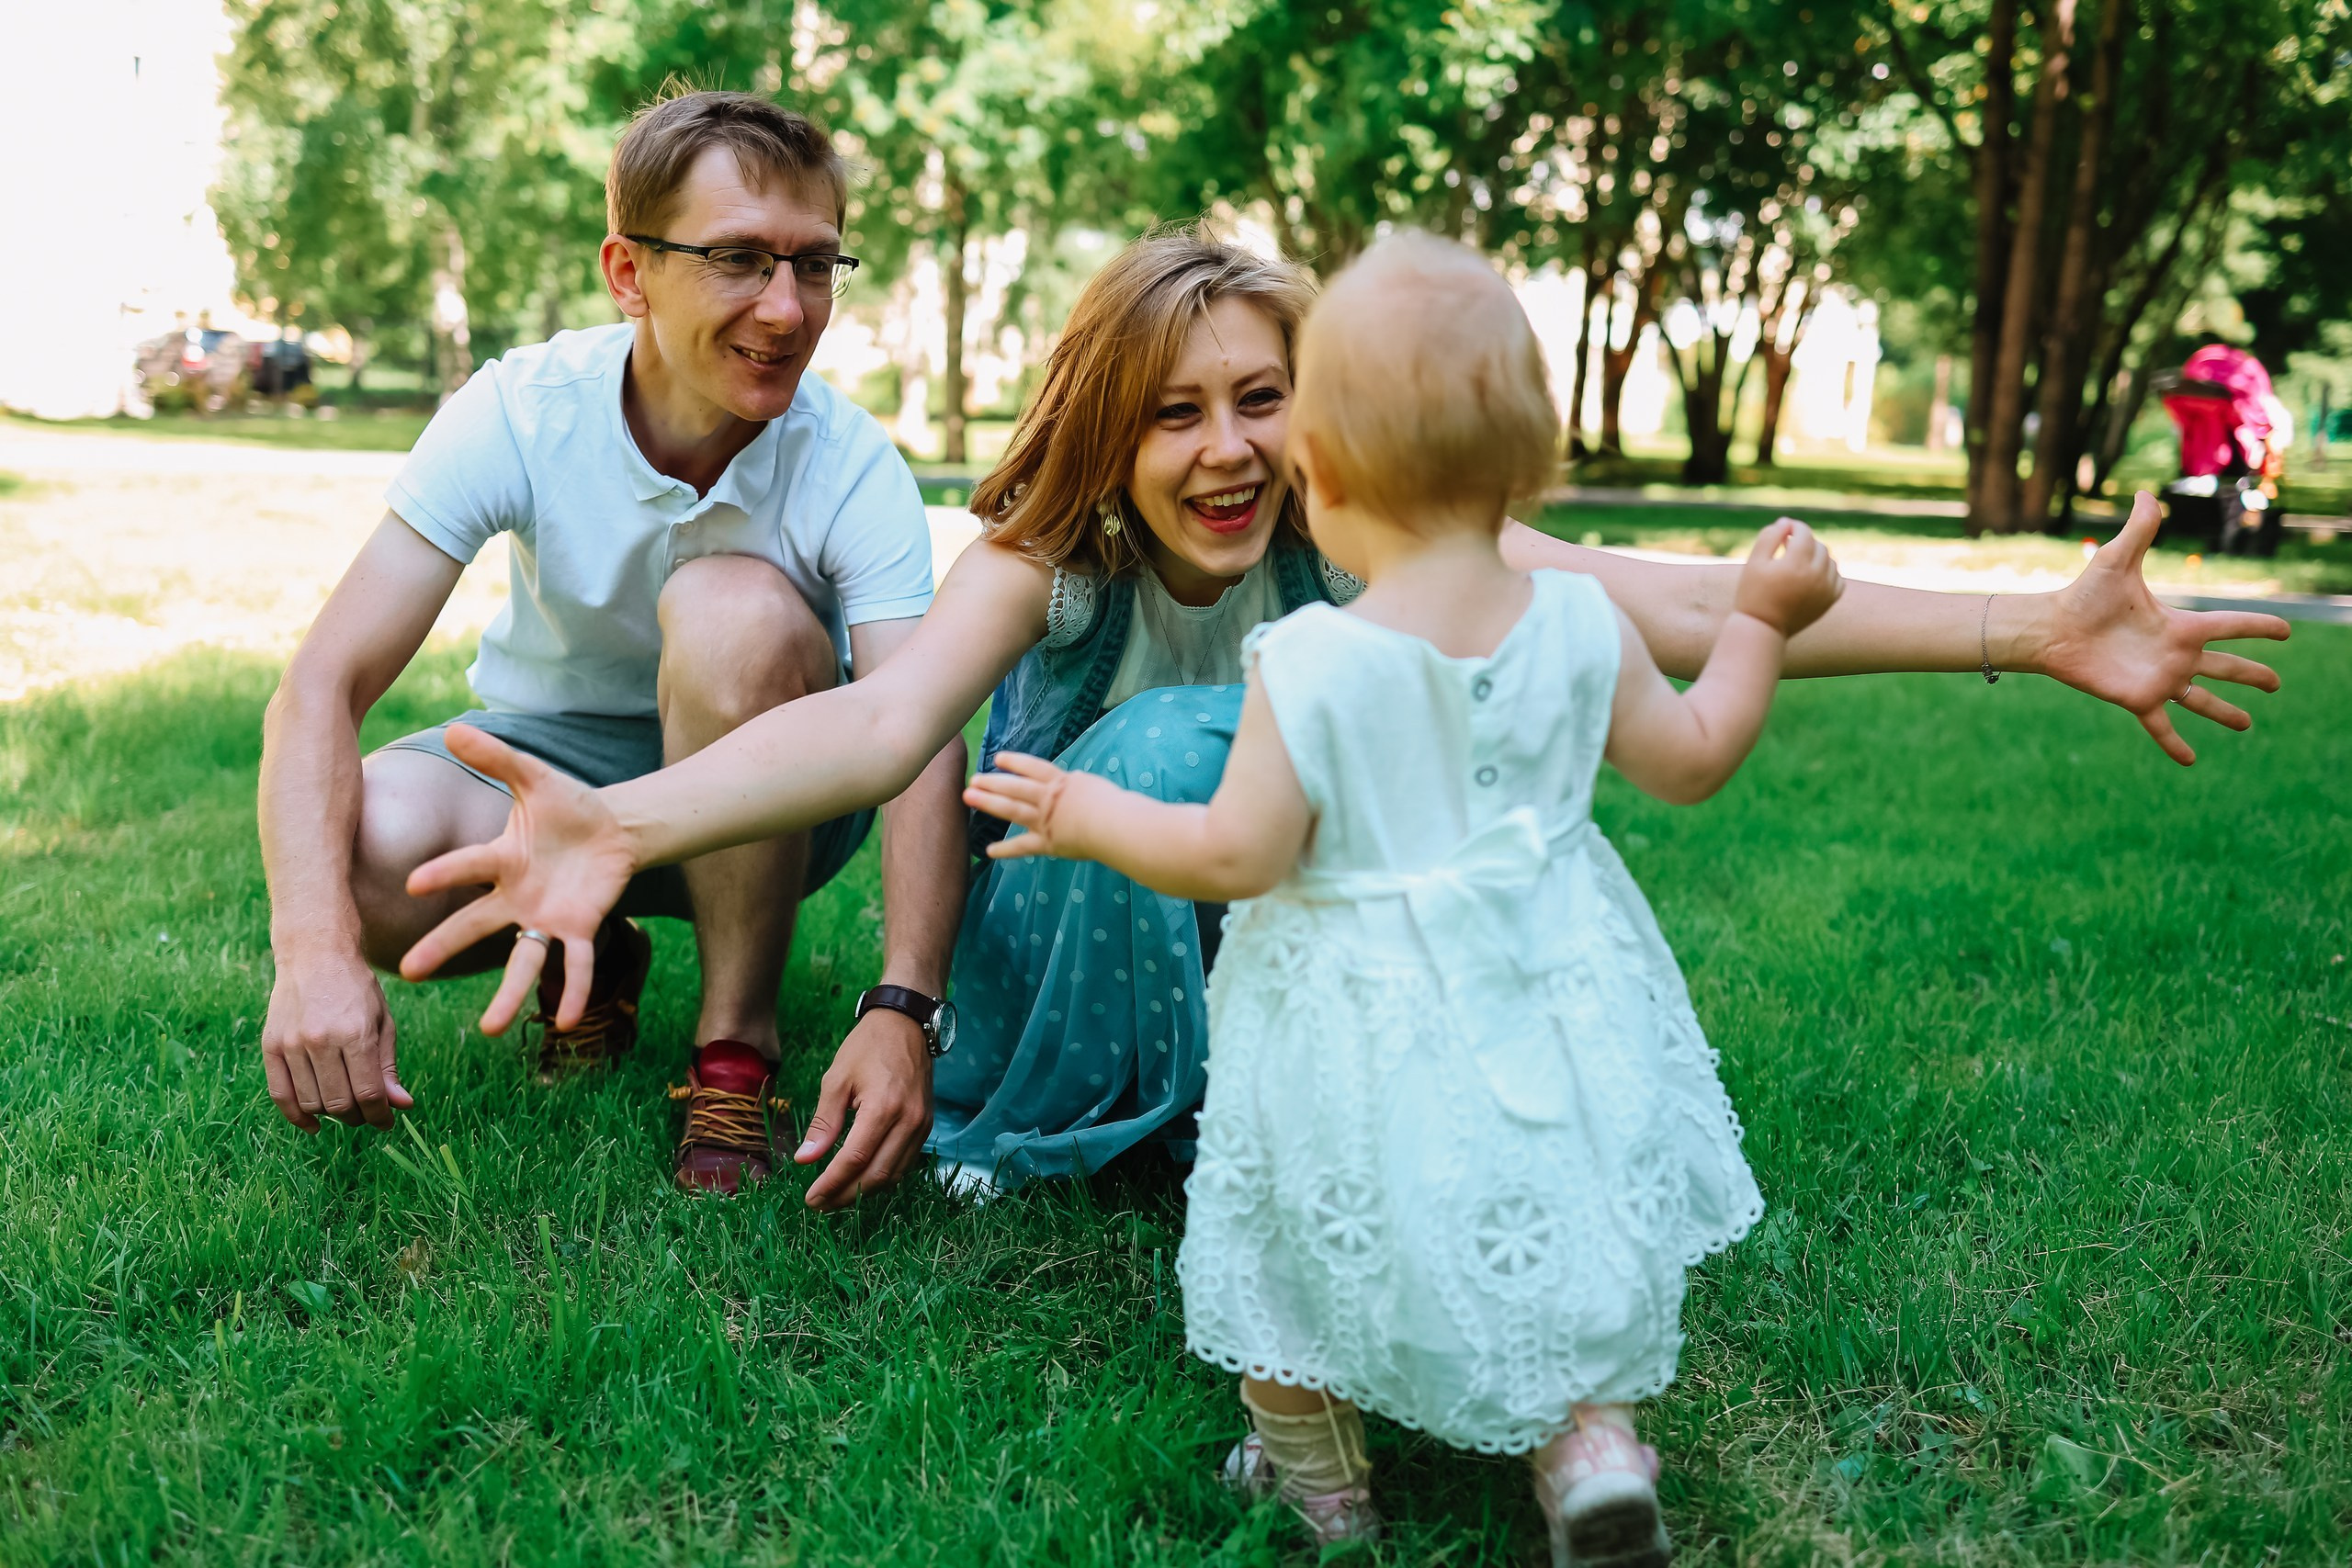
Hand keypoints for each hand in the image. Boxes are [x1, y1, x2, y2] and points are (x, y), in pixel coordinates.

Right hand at [262, 946, 412, 1130]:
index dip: (380, 1116)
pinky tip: (313, 1125)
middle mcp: (321, 1041)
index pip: (368, 1093)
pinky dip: (297, 1117)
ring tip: (344, 1106)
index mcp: (356, 1034)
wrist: (315, 954)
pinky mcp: (270, 1045)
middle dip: (358, 1116)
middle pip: (339, 1103)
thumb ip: (388, 1066)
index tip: (386, 1122)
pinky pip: (280, 1095)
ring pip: (312, 1103)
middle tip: (366, 1112)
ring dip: (331, 1115)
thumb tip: (401, 1106)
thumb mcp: (383, 1022)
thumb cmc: (356, 989)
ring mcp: (292, 1043)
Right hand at [397, 724, 636, 1034]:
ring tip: (489, 1029)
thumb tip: (452, 727)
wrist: (614, 828)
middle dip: (443, 947)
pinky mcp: (580, 929)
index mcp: (501, 859)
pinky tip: (569, 1021)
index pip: (466, 867)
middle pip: (475, 926)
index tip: (411, 886)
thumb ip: (497, 758)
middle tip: (409, 972)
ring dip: (508, 995)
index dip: (442, 874)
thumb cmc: (566, 806)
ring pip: (523, 960)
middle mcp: (516, 896)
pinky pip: (575, 965)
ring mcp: (545, 917)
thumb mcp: (534, 777)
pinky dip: (574, 991)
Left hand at [794, 1004, 934, 1209]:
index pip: (854, 1160)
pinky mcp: (926, 1126)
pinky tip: (861, 1178)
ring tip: (837, 1195)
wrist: (906, 1025)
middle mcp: (908, 1121)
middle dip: (846, 1195)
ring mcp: (921, 1125)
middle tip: (820, 1203)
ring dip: (864, 1191)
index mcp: (883, 1108)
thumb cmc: (866, 1047)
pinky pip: (904, 1163)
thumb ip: (823, 1123)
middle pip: (876, 1175)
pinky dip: (882, 1176)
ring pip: (893, 1175)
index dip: (831, 1184)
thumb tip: (805, 1159)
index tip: (811, 1198)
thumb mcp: (837, 1080)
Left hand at [963, 752, 1115, 860]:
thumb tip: (1073, 778)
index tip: (998, 758)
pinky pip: (1023, 847)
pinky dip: (1005, 849)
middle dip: (993, 782)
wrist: (1115, 825)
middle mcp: (1049, 798)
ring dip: (989, 802)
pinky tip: (988, 850)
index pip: (1034, 768)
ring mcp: (1046, 820)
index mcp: (1062, 782)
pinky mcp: (1048, 842)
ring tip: (969, 797)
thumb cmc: (1114, 804)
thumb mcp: (1093, 785)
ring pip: (1012, 809)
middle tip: (974, 779)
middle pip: (1015, 787)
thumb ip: (1078, 783)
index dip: (1015, 762)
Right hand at [1733, 518, 1843, 636]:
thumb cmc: (1753, 593)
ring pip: (1830, 560)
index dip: (1794, 527)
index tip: (1784, 531)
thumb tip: (1786, 522)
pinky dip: (1827, 573)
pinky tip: (1811, 576)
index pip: (1804, 533)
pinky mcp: (1830, 601)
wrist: (1763, 628)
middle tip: (1787, 547)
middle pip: (1818, 545)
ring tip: (1797, 563)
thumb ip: (1769, 537)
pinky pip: (1838, 578)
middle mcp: (1815, 575)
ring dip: (1816, 556)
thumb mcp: (1754, 562)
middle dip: (1804, 542)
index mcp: (1796, 564)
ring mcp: (1825, 589)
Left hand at [2036, 491, 2289, 764]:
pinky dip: (2175, 744)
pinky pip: (2161, 726)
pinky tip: (2190, 761)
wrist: (2052, 628)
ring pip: (2201, 700)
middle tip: (2276, 684)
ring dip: (2225, 713)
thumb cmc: (2084, 595)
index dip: (2259, 628)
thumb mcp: (2117, 562)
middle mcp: (2175, 655)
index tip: (2286, 632)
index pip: (2231, 627)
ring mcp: (2158, 680)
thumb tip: (2146, 494)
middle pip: (2225, 667)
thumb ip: (2139, 531)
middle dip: (2252, 675)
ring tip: (2247, 725)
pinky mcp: (2137, 699)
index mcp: (2180, 625)